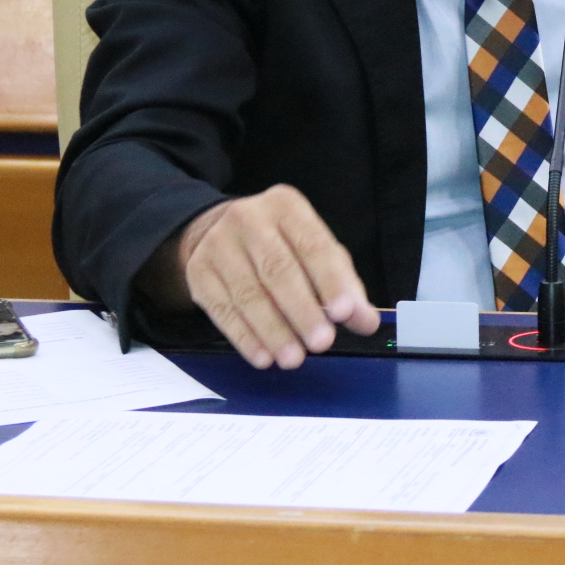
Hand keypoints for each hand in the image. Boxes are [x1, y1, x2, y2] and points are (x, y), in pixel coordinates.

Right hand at [173, 184, 379, 368]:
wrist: (214, 230)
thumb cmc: (279, 243)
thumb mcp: (315, 250)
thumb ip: (343, 284)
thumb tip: (366, 320)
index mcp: (286, 206)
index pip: (313, 245)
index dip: (330, 280)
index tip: (344, 313)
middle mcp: (249, 219)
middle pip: (278, 270)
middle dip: (303, 310)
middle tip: (322, 343)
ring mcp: (218, 245)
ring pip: (249, 294)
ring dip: (274, 331)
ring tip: (294, 359)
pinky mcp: (198, 272)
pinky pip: (223, 310)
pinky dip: (245, 337)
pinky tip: (263, 357)